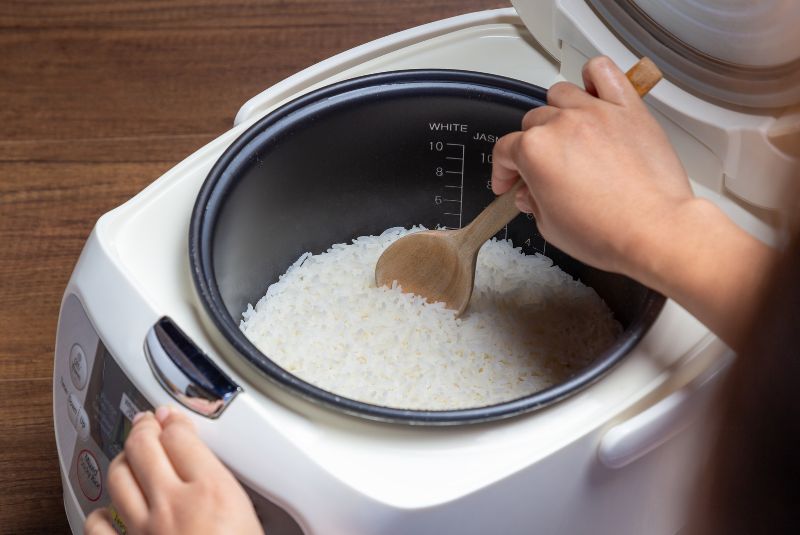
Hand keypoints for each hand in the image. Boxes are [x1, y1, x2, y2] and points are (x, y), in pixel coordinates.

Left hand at [85, 406, 263, 534]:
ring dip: (122, 458)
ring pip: (118, 474)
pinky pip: (98, 522)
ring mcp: (143, 530)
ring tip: (129, 455)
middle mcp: (174, 503)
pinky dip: (100, 510)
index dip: (176, 419)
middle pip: (145, 445)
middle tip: (147, 422)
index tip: (173, 417)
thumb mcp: (256, 525)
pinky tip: (109, 509)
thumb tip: (243, 495)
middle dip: (144, 427)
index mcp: (213, 491)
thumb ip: (240, 499)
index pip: (183, 436)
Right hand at [492, 56, 777, 349]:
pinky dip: (594, 76)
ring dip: (557, 112)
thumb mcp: (550, 228)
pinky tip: (593, 93)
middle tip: (542, 169)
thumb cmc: (606, 232)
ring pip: (561, 94)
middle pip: (533, 121)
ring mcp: (595, 112)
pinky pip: (604, 72)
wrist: (654, 231)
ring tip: (567, 133)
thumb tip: (531, 192)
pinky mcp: (627, 109)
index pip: (505, 151)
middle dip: (531, 147)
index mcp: (534, 151)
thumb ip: (533, 202)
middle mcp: (561, 124)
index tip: (509, 182)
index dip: (503, 170)